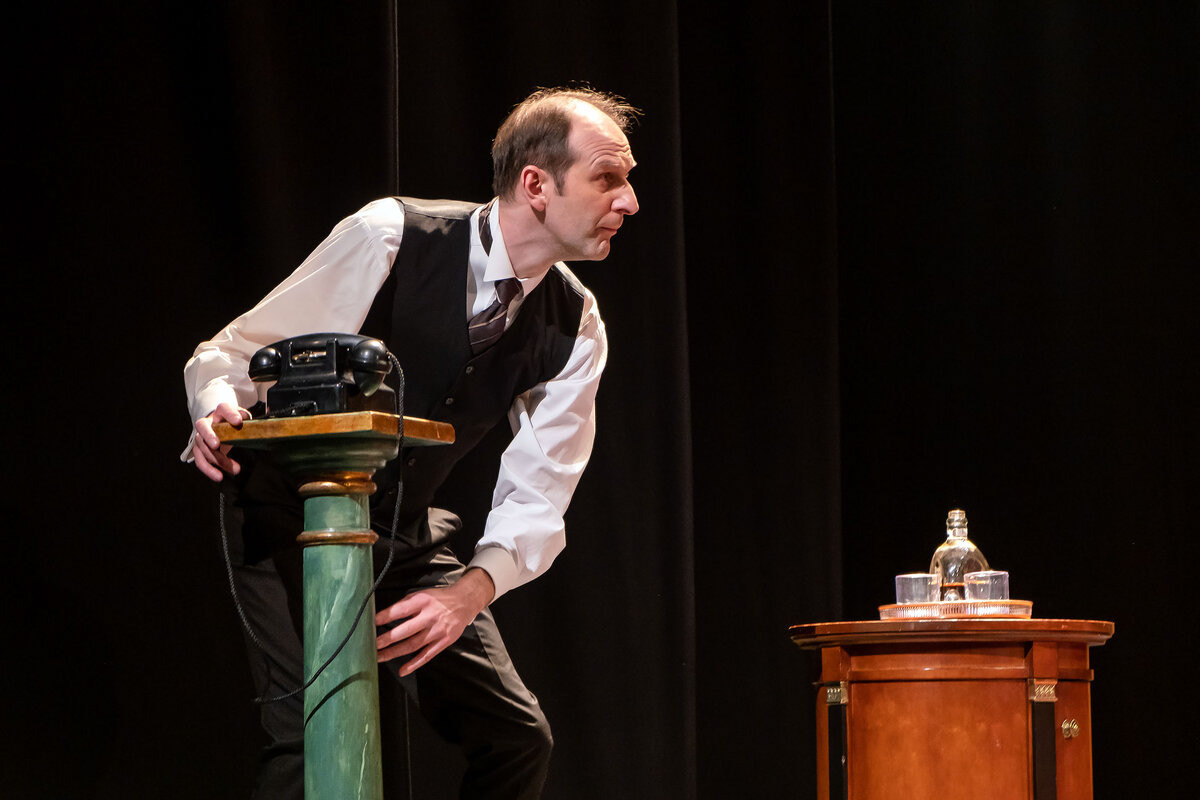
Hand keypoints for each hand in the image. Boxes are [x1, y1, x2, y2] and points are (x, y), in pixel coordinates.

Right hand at [192, 401, 249, 480]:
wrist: (221, 424)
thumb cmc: (234, 422)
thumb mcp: (242, 418)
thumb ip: (247, 420)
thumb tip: (253, 425)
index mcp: (220, 412)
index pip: (223, 408)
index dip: (229, 414)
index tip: (238, 421)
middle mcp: (207, 422)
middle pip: (202, 426)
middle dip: (209, 435)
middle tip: (216, 445)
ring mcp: (201, 436)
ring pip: (201, 446)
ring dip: (215, 458)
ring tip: (234, 469)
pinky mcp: (199, 449)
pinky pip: (200, 460)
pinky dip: (208, 469)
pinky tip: (218, 476)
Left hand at [375, 568, 495, 675]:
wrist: (464, 602)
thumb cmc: (439, 599)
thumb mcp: (422, 594)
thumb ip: (405, 604)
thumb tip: (384, 615)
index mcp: (423, 601)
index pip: (400, 610)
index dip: (385, 617)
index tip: (371, 623)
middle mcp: (430, 616)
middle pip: (405, 631)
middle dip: (387, 639)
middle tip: (372, 646)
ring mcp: (438, 631)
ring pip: (413, 645)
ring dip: (395, 653)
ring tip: (380, 657)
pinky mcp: (444, 642)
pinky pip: (427, 655)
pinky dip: (414, 664)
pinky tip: (403, 670)